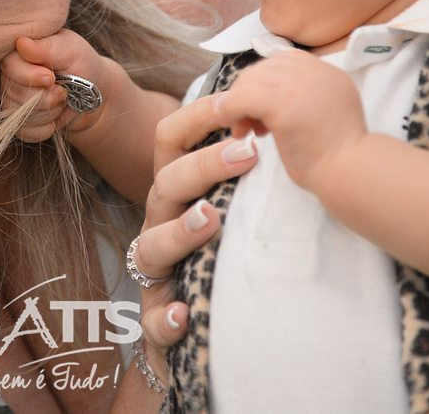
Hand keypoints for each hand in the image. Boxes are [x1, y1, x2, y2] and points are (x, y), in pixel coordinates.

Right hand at [0, 30, 116, 141]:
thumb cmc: (81, 63)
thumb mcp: (70, 48)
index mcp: (19, 53)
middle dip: (47, 97)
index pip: (10, 67)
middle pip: (16, 94)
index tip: (52, 77)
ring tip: (62, 98)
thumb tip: (21, 43)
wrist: (93, 91)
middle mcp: (10, 76)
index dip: (31, 76)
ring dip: (51, 111)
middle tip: (64, 89)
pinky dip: (47, 127)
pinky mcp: (19, 121)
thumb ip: (47, 47)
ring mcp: (12, 100)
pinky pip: (26, 132)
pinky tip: (57, 114)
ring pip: (22, 115)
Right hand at [130, 96, 260, 356]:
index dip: (197, 118)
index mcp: (176, 188)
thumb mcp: (231, 198)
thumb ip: (243, 163)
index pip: (170, 139)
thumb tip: (278, 113)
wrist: (201, 326)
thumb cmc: (219, 246)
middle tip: (246, 154)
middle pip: (167, 184)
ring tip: (211, 219)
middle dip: (202, 166)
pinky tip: (184, 314)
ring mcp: (156, 268)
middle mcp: (160, 220)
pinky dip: (164, 317)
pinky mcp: (157, 315)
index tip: (234, 103)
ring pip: (150, 245)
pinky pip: (153, 317)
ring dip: (180, 231)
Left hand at [213, 50, 365, 193]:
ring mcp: (298, 82)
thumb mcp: (325, 112)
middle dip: (248, 94)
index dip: (264, 85)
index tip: (262, 112)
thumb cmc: (338, 154)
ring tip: (244, 131)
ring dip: (238, 104)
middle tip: (248, 125)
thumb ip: (304, 97)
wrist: (352, 171)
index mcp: (326, 71)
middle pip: (262, 69)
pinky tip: (238, 130)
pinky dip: (231, 111)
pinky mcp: (282, 102)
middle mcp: (313, 69)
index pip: (280, 64)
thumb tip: (267, 99)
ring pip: (249, 81)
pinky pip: (241, 98)